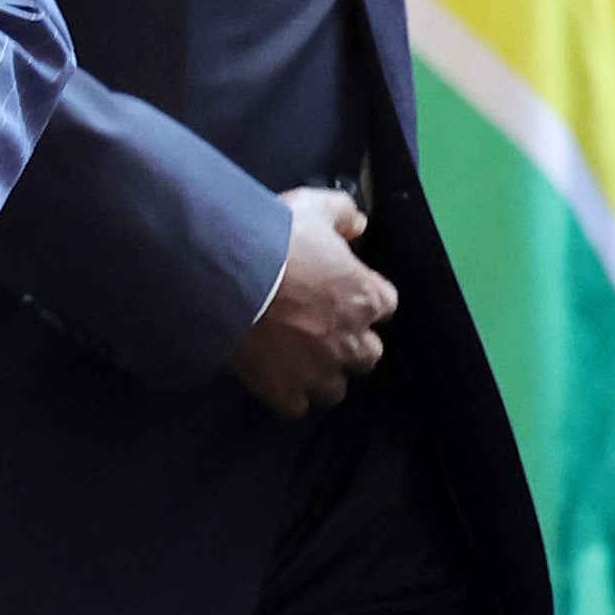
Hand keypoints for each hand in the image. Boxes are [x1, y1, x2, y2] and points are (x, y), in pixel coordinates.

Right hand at [229, 187, 391, 417]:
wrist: (228, 276)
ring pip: (335, 389)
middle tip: (322, 331)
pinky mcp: (283, 390)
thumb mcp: (313, 207)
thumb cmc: (276, 240)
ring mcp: (317, 370)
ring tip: (298, 362)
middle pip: (368, 356)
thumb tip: (356, 223)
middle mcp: (350, 340)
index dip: (363, 301)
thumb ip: (342, 213)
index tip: (342, 295)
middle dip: (350, 346)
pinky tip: (274, 379)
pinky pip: (296, 407)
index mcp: (366, 298)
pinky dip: (287, 395)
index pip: (386, 308)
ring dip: (322, 376)